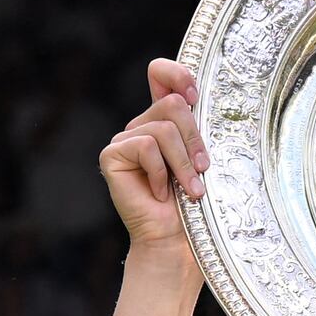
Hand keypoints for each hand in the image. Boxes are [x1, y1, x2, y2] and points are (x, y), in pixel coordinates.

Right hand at [98, 59, 204, 250]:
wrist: (174, 241)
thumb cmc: (193, 206)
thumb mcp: (202, 159)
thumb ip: (197, 127)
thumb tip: (196, 98)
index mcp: (164, 120)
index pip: (160, 73)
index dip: (177, 74)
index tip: (195, 98)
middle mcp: (142, 125)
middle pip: (172, 104)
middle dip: (194, 140)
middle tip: (203, 170)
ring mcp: (125, 139)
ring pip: (164, 127)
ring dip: (183, 163)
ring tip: (190, 191)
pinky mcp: (112, 155)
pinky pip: (146, 146)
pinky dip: (160, 173)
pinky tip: (159, 194)